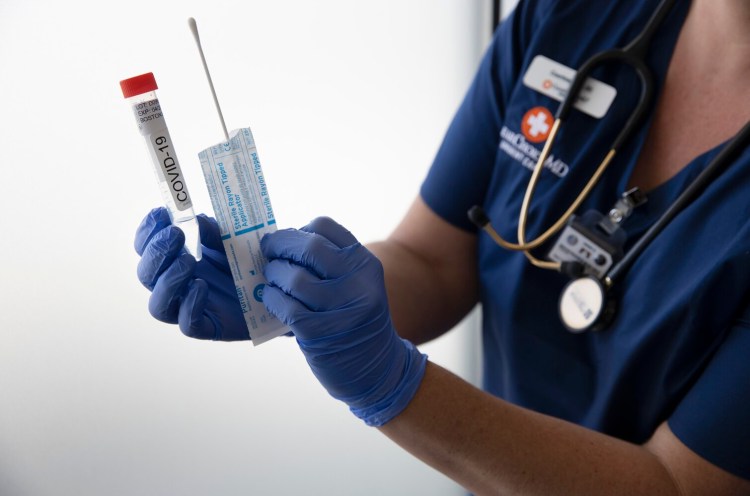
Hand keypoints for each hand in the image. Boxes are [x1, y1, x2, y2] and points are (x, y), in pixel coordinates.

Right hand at [134, 207, 247, 340]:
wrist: (277, 287)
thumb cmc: (248, 261)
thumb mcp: (231, 239)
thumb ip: (212, 231)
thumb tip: (194, 220)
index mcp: (175, 260)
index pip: (146, 248)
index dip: (147, 232)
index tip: (161, 214)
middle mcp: (176, 285)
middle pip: (146, 275)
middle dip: (156, 252)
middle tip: (176, 234)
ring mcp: (190, 308)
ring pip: (159, 306)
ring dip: (168, 281)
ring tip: (189, 261)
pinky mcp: (210, 328)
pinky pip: (188, 325)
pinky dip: (190, 305)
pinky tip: (202, 286)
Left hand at [261, 217, 426, 425]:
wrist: (376, 370)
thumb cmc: (356, 321)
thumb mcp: (358, 285)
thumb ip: (331, 263)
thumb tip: (285, 240)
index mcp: (365, 264)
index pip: (325, 227)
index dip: (300, 230)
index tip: (290, 239)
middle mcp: (357, 283)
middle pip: (308, 247)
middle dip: (280, 244)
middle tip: (267, 248)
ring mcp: (340, 309)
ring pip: (294, 277)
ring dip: (274, 273)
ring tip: (271, 277)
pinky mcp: (319, 333)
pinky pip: (285, 306)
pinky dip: (272, 299)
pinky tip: (272, 298)